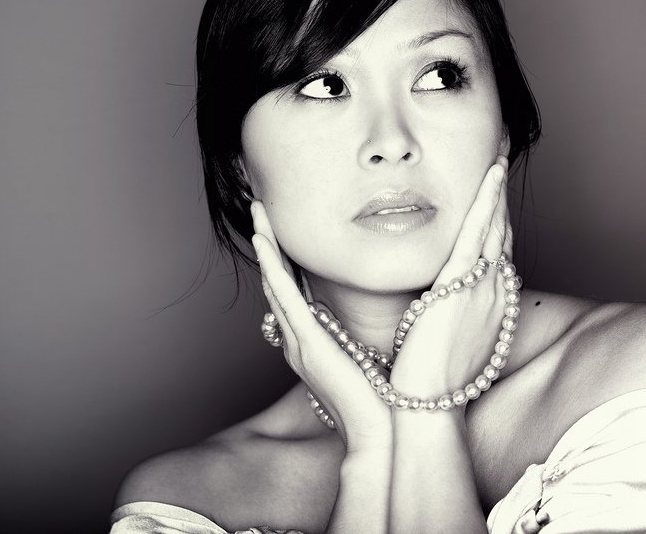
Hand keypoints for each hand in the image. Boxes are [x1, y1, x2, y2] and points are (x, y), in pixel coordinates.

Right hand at [250, 201, 391, 450]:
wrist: (383, 435)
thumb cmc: (385, 401)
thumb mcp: (374, 357)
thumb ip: (369, 334)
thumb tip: (388, 314)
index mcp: (314, 343)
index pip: (294, 292)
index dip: (285, 259)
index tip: (283, 230)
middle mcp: (299, 341)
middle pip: (277, 282)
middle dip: (267, 244)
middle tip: (260, 210)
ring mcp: (299, 342)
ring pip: (274, 283)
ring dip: (265, 246)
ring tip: (257, 213)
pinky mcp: (307, 342)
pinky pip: (283, 296)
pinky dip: (272, 267)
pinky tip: (264, 242)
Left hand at [388, 155, 513, 398]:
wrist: (426, 405)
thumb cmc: (429, 379)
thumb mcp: (443, 339)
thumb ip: (443, 314)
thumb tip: (432, 302)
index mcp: (488, 305)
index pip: (495, 250)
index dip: (495, 218)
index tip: (492, 193)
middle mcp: (493, 292)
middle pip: (500, 231)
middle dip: (499, 195)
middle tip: (499, 157)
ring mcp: (483, 287)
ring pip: (494, 226)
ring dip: (496, 188)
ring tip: (497, 153)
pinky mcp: (464, 286)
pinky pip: (479, 235)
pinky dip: (486, 202)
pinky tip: (489, 175)